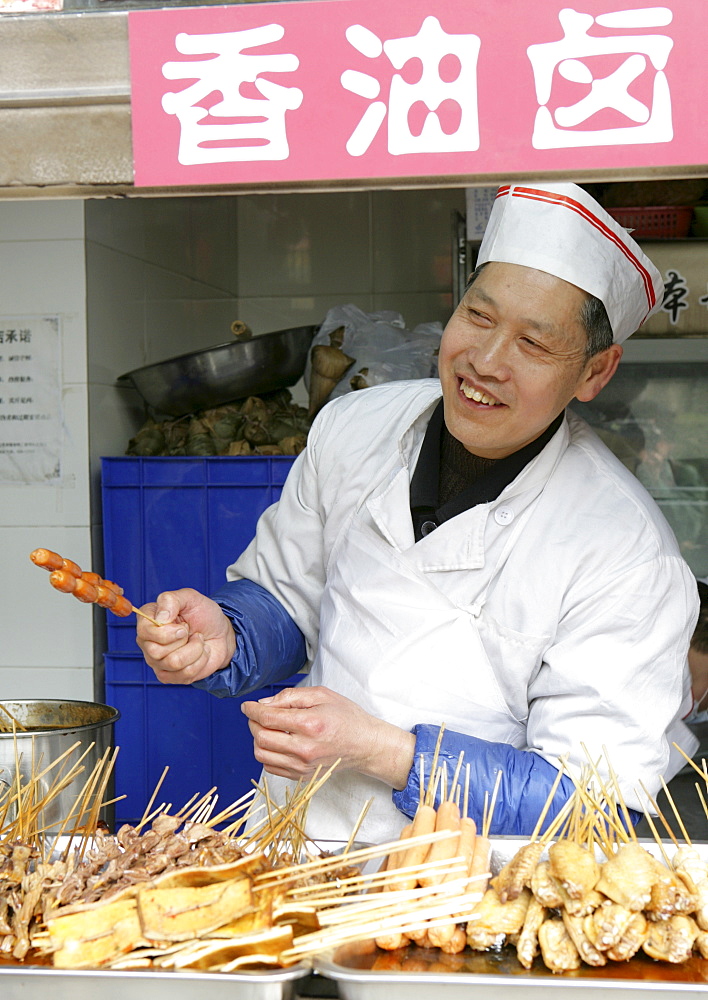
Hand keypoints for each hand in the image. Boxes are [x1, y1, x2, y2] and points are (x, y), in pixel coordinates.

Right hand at [136, 588, 235, 684]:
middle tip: (189, 631)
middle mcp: (147, 642)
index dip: (166, 631)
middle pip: (156, 651)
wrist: (220, 632)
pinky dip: (200, 660)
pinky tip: (200, 652)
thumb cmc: (203, 614)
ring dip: (195, 649)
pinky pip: (185, 674)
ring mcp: (156, 661)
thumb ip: (170, 599)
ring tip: (198, 640)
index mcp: (147, 620)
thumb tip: (160, 619)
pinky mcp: (169, 676)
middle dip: (183, 640)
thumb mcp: (190, 598)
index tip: (183, 624)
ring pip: (174, 663)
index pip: (144, 632)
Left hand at [241, 685, 414, 788]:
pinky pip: (271, 767)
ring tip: (266, 728)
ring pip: (262, 754)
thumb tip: (264, 704)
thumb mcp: (322, 695)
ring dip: (257, 739)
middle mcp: (305, 748)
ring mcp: (303, 766)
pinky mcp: (301, 776)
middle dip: (253, 723)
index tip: (247, 706)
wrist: (365, 745)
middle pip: (261, 737)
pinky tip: (275, 742)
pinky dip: (266, 753)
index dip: (252, 710)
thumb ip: (291, 696)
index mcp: (310, 724)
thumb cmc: (347, 717)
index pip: (268, 718)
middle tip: (257, 714)